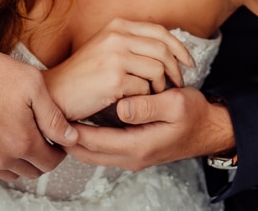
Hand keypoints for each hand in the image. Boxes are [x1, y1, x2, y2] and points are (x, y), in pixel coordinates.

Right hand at [0, 0, 76, 182]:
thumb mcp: (33, 84)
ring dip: (19, 162)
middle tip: (40, 135)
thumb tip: (72, 138)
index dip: (58, 151)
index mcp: (22, 142)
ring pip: (10, 175)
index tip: (57, 139)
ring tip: (19, 136)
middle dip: (41, 156)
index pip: (51, 163)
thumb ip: (54, 116)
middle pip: (31, 171)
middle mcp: (1, 159)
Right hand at [44, 18, 192, 122]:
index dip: (179, 47)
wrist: (57, 92)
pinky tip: (140, 102)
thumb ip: (130, 42)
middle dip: (176, 69)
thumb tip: (164, 48)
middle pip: (163, 49)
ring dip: (162, 85)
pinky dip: (147, 97)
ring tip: (157, 94)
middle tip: (178, 83)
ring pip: (158, 68)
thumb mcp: (106, 47)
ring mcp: (115, 56)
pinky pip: (145, 87)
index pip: (160, 31)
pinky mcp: (114, 78)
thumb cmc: (83, 75)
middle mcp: (117, 36)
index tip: (188, 62)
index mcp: (117, 25)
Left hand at [67, 87, 233, 170]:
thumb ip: (148, 106)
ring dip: (76, 138)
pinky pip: (104, 145)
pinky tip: (83, 119)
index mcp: (138, 145)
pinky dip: (90, 136)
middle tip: (47, 118)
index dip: (72, 131)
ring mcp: (131, 152)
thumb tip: (122, 107)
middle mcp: (131, 154)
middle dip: (66, 139)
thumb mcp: (176, 103)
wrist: (210, 128)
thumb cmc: (195, 115)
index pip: (94, 143)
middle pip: (87, 152)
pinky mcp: (133, 145)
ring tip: (58, 118)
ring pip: (93, 151)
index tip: (54, 115)